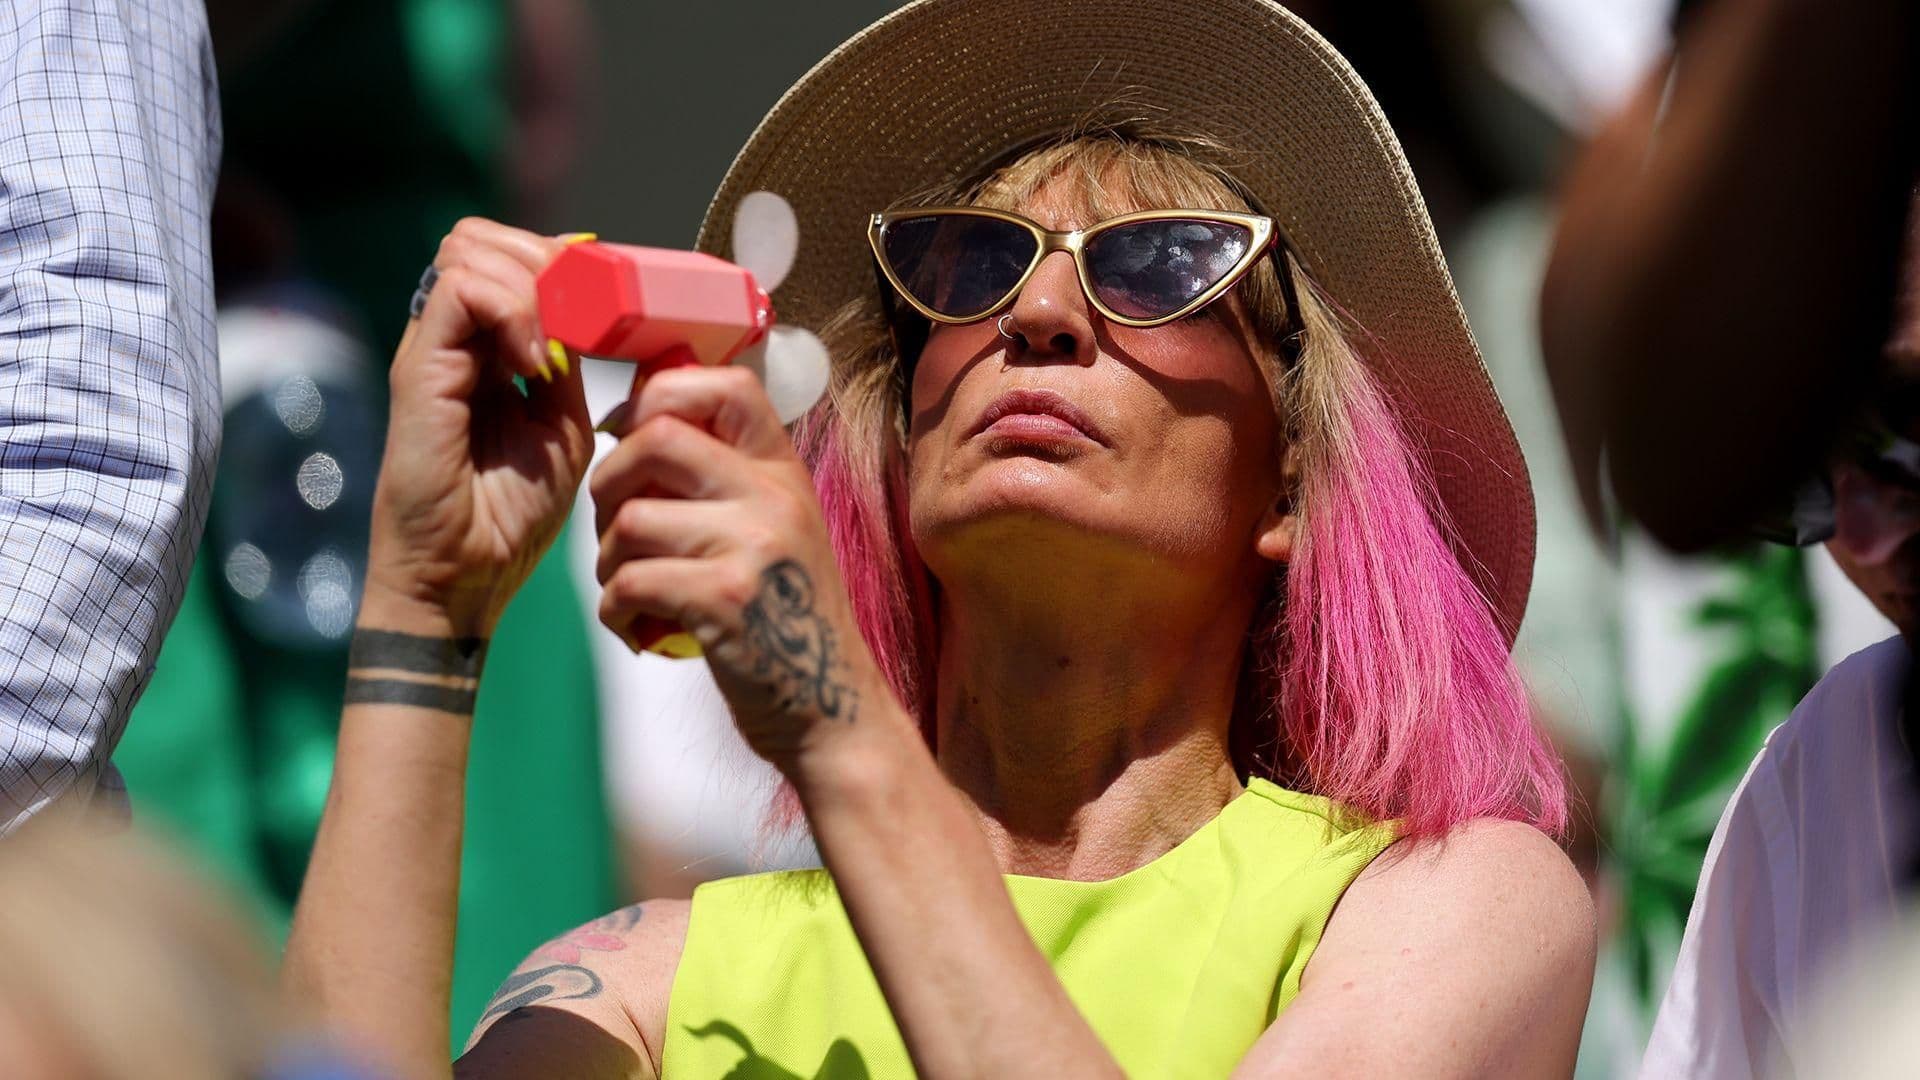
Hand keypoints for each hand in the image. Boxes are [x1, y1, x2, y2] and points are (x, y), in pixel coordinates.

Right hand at [366, 218, 593, 637]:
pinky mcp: (419, 370)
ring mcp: (431, 350)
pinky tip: (537, 364)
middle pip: (479, 237)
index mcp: (482, 350)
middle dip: (542, 257)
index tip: (601, 301)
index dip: (556, 261)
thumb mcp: (563, 430)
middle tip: (579, 314)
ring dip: (532, 282)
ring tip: (556, 347)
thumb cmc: (509, 517)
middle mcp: (449, 340)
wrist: (464, 578)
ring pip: (468, 249)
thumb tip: (587, 311)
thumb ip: (569, 369)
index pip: (505, 257)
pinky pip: (462, 291)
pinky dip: (513, 310)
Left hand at [590, 365, 887, 767]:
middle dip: (609, 482)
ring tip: (627, 589)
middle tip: (615, 528)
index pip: (724, 383)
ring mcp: (755, 544)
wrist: (832, 711)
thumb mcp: (776, 533)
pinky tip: (635, 628)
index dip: (659, 394)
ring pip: (631, 517)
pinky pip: (631, 580)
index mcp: (785, 471)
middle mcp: (775, 495)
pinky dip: (614, 610)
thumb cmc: (787, 623)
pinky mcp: (726, 598)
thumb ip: (728, 482)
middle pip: (656, 437)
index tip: (632, 435)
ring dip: (606, 560)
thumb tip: (638, 429)